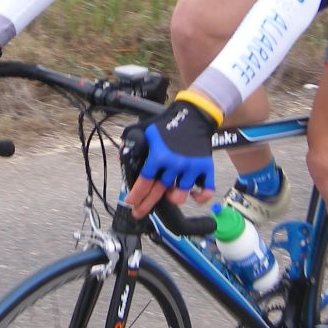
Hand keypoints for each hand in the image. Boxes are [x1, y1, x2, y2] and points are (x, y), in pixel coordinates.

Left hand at [125, 91, 220, 217]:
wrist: (194, 115)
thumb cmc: (169, 123)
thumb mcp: (146, 130)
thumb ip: (133, 143)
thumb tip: (121, 155)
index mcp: (160, 156)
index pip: (144, 182)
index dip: (136, 195)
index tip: (130, 202)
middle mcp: (175, 164)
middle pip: (159, 193)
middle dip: (145, 205)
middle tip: (138, 212)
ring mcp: (192, 168)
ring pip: (180, 196)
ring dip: (172, 197)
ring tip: (168, 193)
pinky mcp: (206, 168)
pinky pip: (205, 191)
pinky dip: (200, 197)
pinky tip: (193, 195)